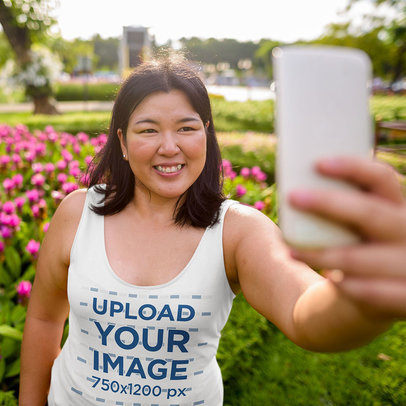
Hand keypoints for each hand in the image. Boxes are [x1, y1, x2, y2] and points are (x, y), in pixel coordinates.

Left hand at [288, 156, 405, 319]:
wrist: (380, 292)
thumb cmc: (360, 247)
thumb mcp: (358, 225)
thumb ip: (343, 207)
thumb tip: (296, 185)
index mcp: (398, 207)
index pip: (382, 178)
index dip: (353, 167)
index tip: (318, 163)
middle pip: (371, 213)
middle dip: (328, 203)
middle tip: (293, 196)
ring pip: (359, 257)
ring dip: (321, 254)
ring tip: (291, 251)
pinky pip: (375, 293)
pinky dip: (350, 286)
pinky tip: (332, 281)